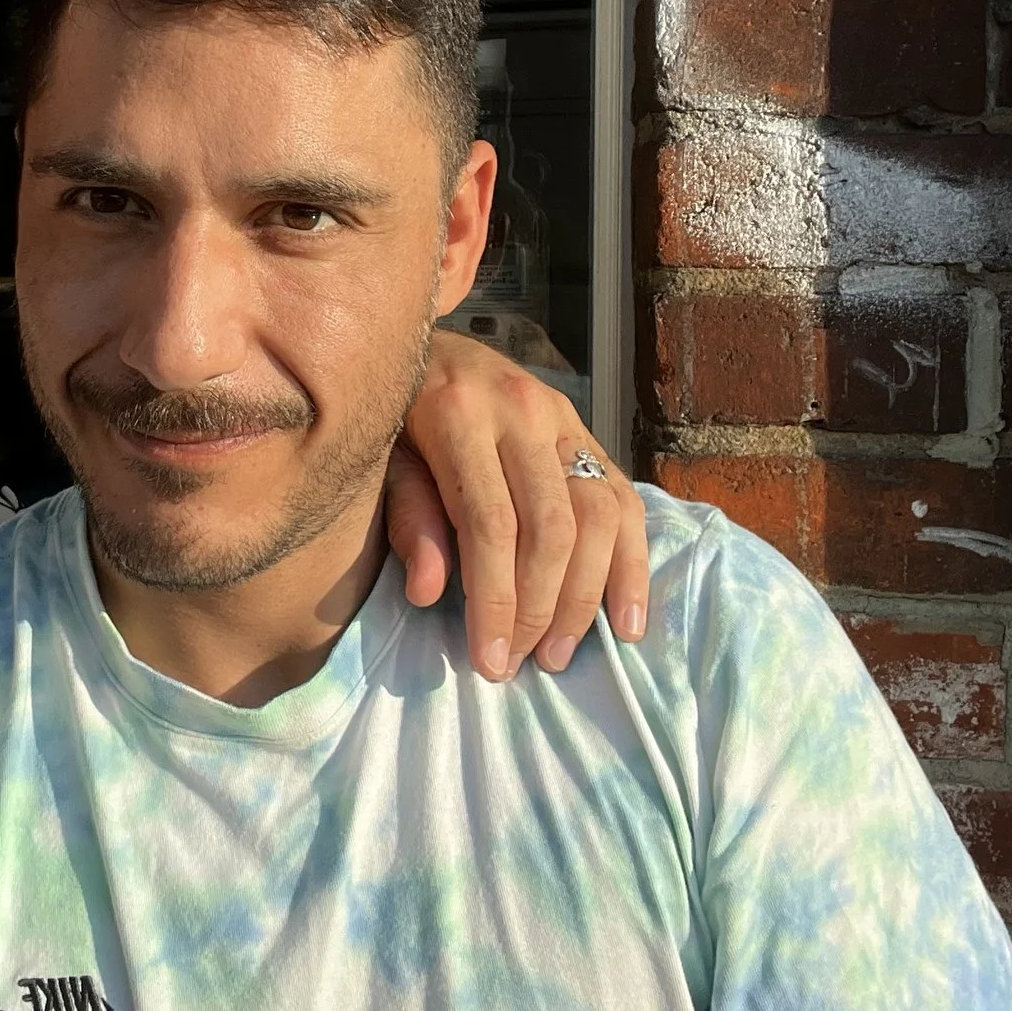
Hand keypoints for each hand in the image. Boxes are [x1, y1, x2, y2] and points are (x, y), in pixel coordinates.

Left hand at [385, 328, 647, 679]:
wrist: (422, 347)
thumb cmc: (391, 415)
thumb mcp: (379, 459)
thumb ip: (408, 518)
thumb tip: (431, 594)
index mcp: (458, 411)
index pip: (490, 522)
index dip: (495, 599)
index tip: (488, 662)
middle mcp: (520, 408)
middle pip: (551, 527)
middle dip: (538, 608)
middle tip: (519, 663)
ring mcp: (562, 417)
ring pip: (598, 517)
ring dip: (585, 597)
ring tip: (557, 652)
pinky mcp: (586, 432)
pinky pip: (625, 502)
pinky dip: (632, 566)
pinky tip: (625, 621)